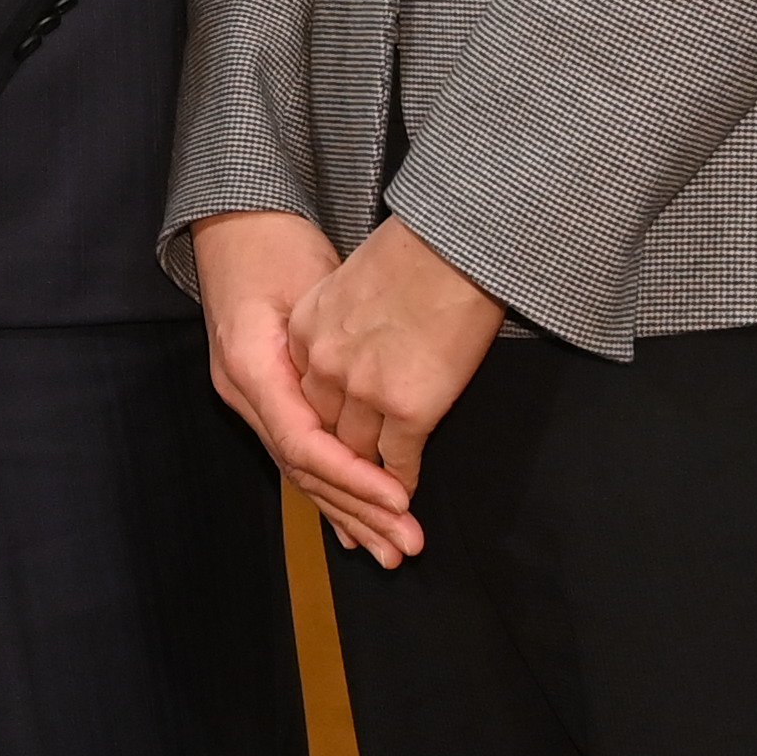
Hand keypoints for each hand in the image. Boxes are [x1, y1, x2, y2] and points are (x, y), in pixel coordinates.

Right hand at [190, 207, 419, 561]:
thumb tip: (378, 404)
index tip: (399, 500)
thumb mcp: (310, 285)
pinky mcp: (262, 396)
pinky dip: (329, 490)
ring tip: (390, 549)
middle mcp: (242, 391)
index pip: (303, 444)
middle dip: (357, 511)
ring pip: (299, 471)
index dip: (353, 478)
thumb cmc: (277, 245)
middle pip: (302, 470)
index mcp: (250, 365)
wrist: (237, 225)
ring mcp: (247, 397)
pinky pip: (298, 454)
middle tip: (407, 544)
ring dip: (346, 512)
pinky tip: (353, 526)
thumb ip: (333, 349)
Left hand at [286, 217, 504, 510]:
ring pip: (355, 455)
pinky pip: (398, 462)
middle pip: (320, 430)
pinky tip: (407, 497)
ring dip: (368, 486)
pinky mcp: (407, 408)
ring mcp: (362, 390)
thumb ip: (339, 321)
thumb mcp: (351, 281)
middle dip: (336, 467)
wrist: (455, 245)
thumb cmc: (416, 251)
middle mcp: (324, 364)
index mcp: (305, 328)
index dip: (315, 427)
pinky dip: (402, 483)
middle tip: (348, 500)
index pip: (301, 394)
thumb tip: (355, 346)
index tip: (324, 451)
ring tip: (380, 509)